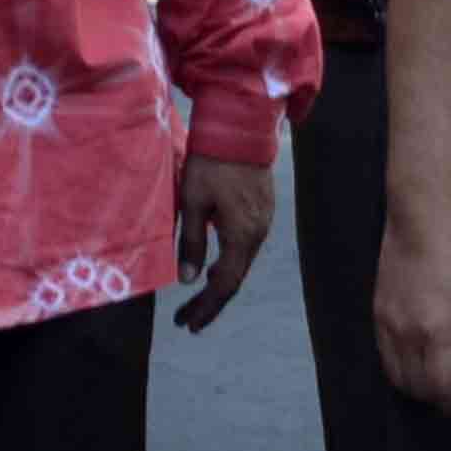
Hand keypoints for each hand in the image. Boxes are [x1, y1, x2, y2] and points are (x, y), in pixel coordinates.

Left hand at [171, 154, 273, 333]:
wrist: (241, 127)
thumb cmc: (211, 163)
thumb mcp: (193, 203)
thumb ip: (192, 243)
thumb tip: (188, 280)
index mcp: (242, 235)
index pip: (225, 284)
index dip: (207, 307)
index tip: (187, 324)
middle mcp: (258, 233)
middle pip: (235, 278)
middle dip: (211, 301)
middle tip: (187, 319)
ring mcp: (263, 222)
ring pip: (241, 262)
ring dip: (219, 281)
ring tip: (197, 297)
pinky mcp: (262, 210)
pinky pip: (245, 247)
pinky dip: (228, 262)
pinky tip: (214, 265)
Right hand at [372, 201, 450, 420]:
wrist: (423, 217)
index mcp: (436, 333)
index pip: (442, 391)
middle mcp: (404, 335)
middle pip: (417, 390)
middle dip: (440, 403)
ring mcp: (385, 324)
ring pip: (396, 377)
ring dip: (419, 390)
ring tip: (441, 386)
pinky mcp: (377, 313)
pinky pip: (385, 357)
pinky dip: (402, 370)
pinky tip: (419, 362)